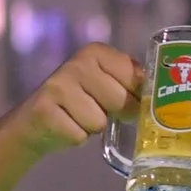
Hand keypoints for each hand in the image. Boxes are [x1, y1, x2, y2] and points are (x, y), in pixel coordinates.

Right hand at [7, 45, 142, 155]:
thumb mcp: (105, 85)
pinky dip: (75, 138)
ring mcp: (58, 85)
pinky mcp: (44, 111)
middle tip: (98, 110)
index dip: (136, 96)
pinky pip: (79, 136)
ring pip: (99, 122)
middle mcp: (77, 63)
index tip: (125, 100)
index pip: (135, 77)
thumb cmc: (79, 103)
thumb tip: (156, 94)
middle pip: (120, 101)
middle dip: (115, 114)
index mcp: (96, 52)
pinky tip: (64, 126)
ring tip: (77, 118)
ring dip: (92, 128)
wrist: (34, 122)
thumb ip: (129, 82)